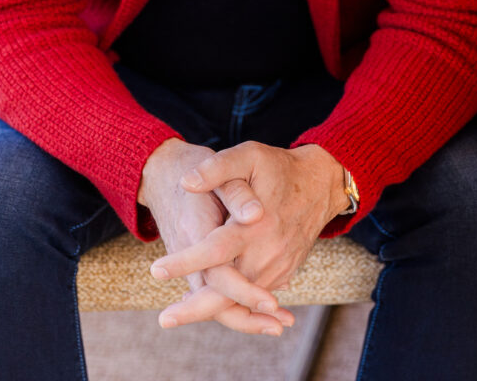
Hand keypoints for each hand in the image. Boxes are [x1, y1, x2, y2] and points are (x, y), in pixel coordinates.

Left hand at [150, 142, 347, 327]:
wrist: (321, 184)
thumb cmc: (279, 167)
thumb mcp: (249, 156)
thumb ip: (218, 168)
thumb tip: (187, 182)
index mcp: (255, 225)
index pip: (215, 250)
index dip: (185, 261)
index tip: (156, 270)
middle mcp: (267, 252)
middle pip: (227, 290)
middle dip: (194, 309)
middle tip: (164, 319)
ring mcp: (277, 267)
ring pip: (241, 300)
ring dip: (211, 310)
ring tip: (177, 315)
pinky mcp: (283, 272)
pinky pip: (256, 297)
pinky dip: (233, 305)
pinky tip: (207, 304)